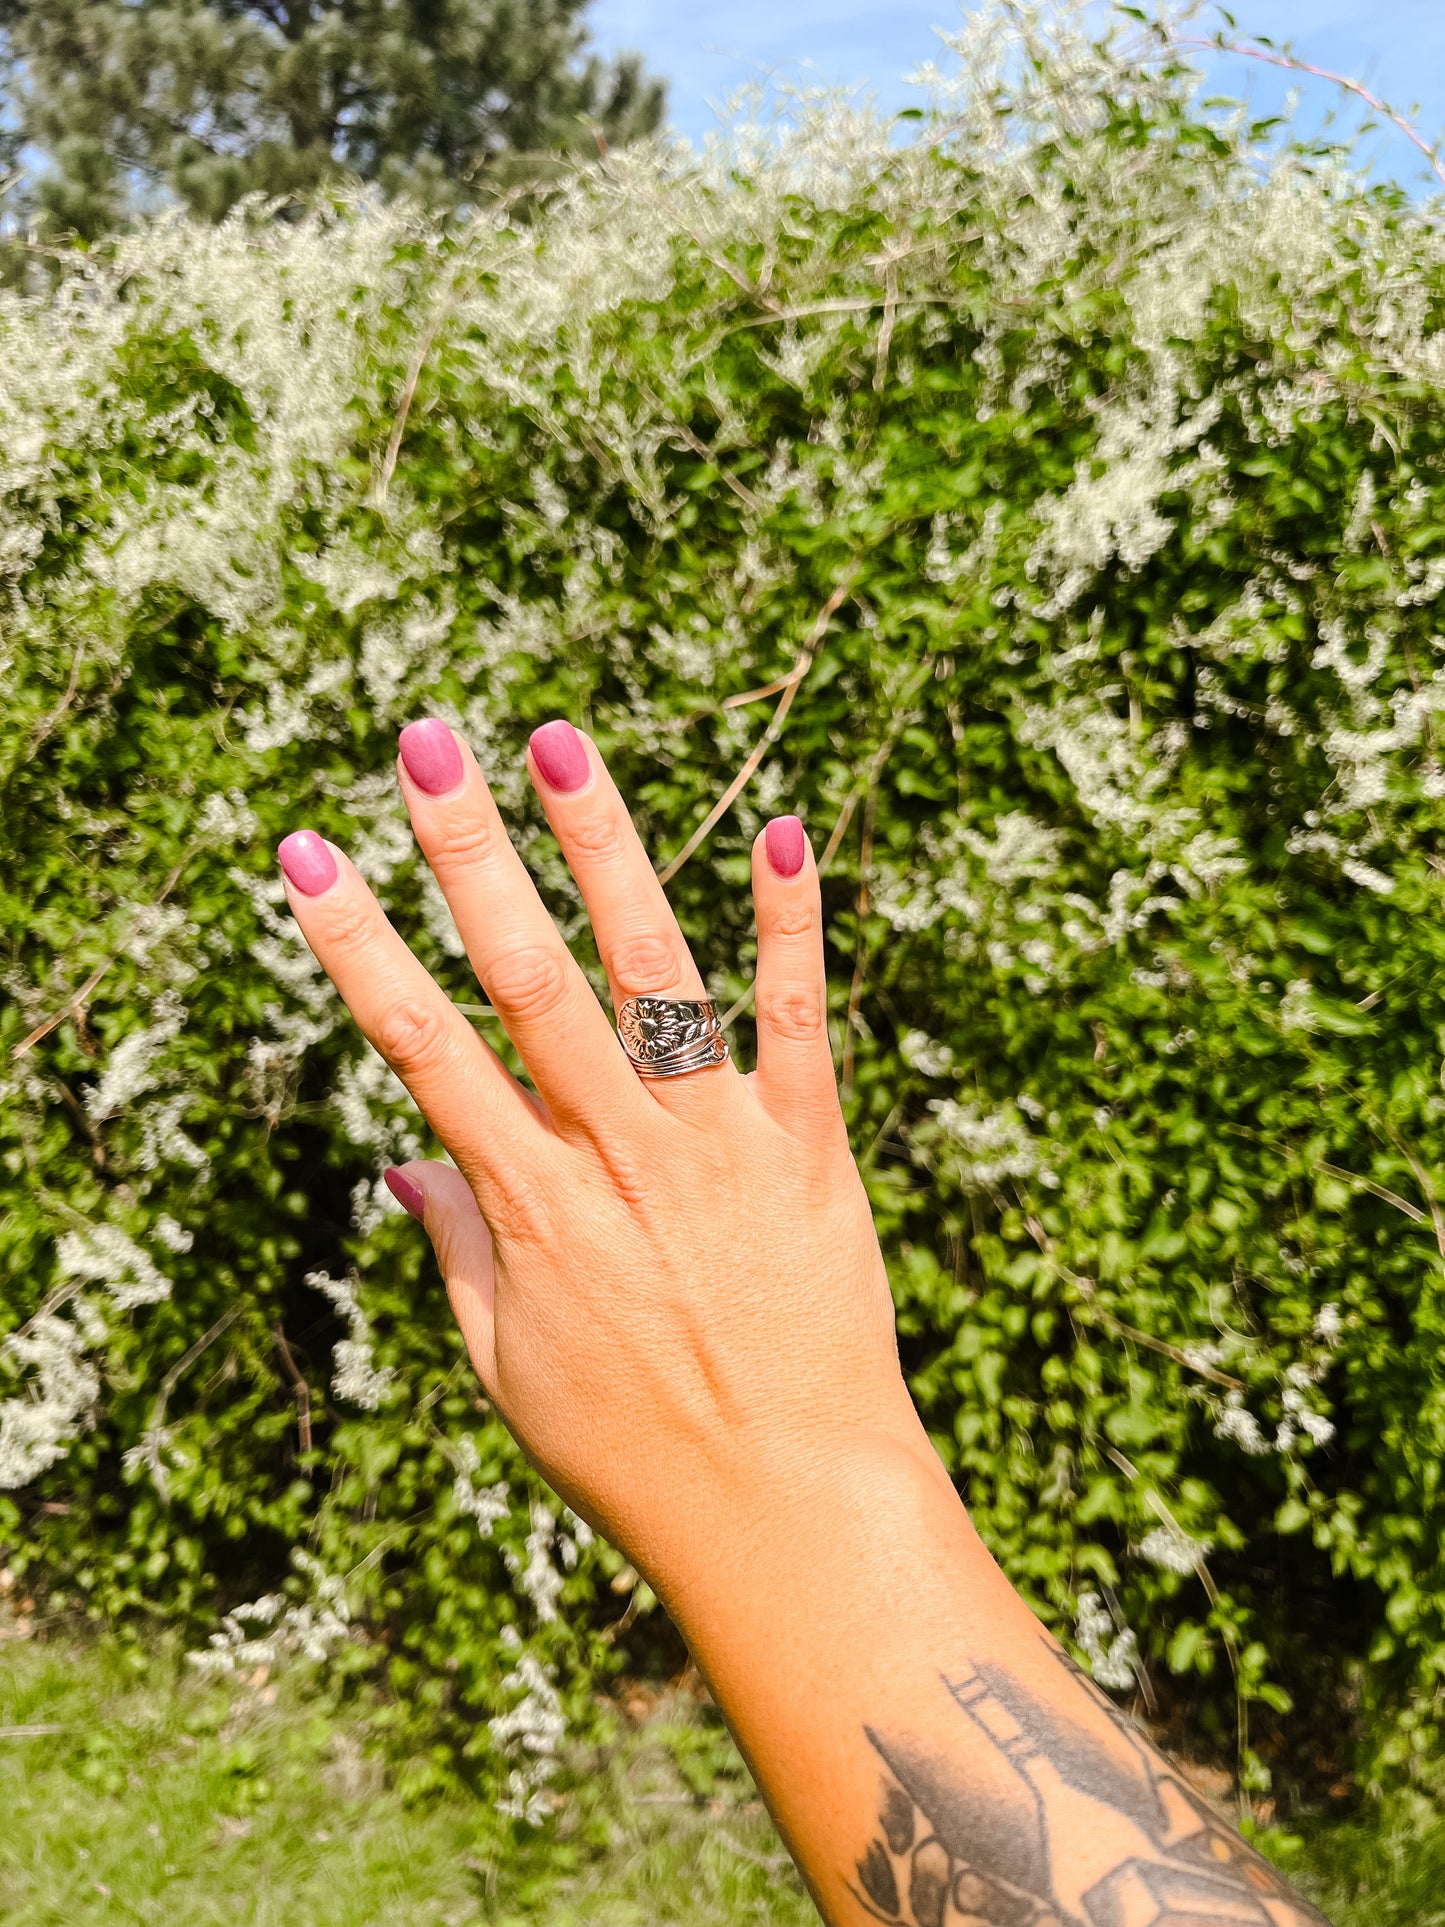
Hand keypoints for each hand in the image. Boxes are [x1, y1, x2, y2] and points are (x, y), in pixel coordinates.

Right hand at [278, 718, 935, 1607]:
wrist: (787, 1506)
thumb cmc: (633, 1448)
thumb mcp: (508, 1365)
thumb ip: (454, 1249)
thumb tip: (401, 1157)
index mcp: (526, 1202)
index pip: (418, 1044)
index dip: (353, 943)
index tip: (304, 852)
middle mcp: (612, 1153)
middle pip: (521, 977)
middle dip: (464, 852)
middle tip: (423, 744)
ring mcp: (713, 1142)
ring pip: (649, 971)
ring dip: (603, 849)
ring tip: (560, 743)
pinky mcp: (807, 1149)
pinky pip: (798, 1021)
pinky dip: (791, 928)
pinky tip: (787, 833)